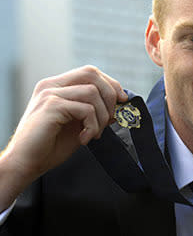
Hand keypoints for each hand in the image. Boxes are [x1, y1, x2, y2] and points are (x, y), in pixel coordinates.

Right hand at [0, 65, 127, 208]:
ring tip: (95, 133)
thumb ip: (96, 113)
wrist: (26, 163)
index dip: (110, 83)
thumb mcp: (80, 125)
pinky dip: (92, 126)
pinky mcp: (51, 106)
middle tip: (111, 119)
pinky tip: (85, 139)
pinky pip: (85, 109)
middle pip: (92, 74)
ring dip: (101, 116)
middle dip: (109, 95)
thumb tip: (119, 105)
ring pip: (92, 92)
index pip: (90, 72)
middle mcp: (52, 85)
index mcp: (58, 86)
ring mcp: (50, 94)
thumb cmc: (51, 145)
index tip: (122, 100)